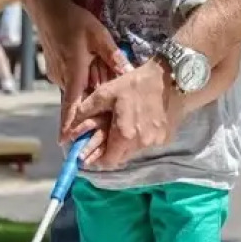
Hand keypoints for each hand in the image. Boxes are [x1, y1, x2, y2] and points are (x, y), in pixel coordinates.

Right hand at [37, 1, 130, 146]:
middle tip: (105, 90)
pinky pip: (72, 80)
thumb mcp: (99, 36)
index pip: (71, 105)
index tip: (65, 142)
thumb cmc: (74, 21)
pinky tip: (90, 63)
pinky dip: (83, 78)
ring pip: (77, 88)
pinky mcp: (56, 69)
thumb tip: (128, 74)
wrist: (49, 9)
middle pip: (80, 98)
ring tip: (98, 67)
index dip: (69, 124)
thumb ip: (113, 57)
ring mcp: (57, 74)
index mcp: (73, 72)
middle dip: (94, 99)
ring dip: (90, 85)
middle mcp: (62, 77)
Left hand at [67, 60, 184, 169]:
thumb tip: (67, 131)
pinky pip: (147, 144)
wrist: (173, 79)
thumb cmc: (137, 84)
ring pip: (134, 151)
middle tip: (107, 135)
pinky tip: (140, 122)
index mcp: (124, 135)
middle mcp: (141, 143)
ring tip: (124, 125)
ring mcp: (155, 142)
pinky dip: (140, 137)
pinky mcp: (165, 138)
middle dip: (111, 150)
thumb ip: (85, 112)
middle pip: (121, 157)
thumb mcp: (106, 92)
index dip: (97, 159)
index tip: (92, 153)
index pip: (108, 162)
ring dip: (126, 143)